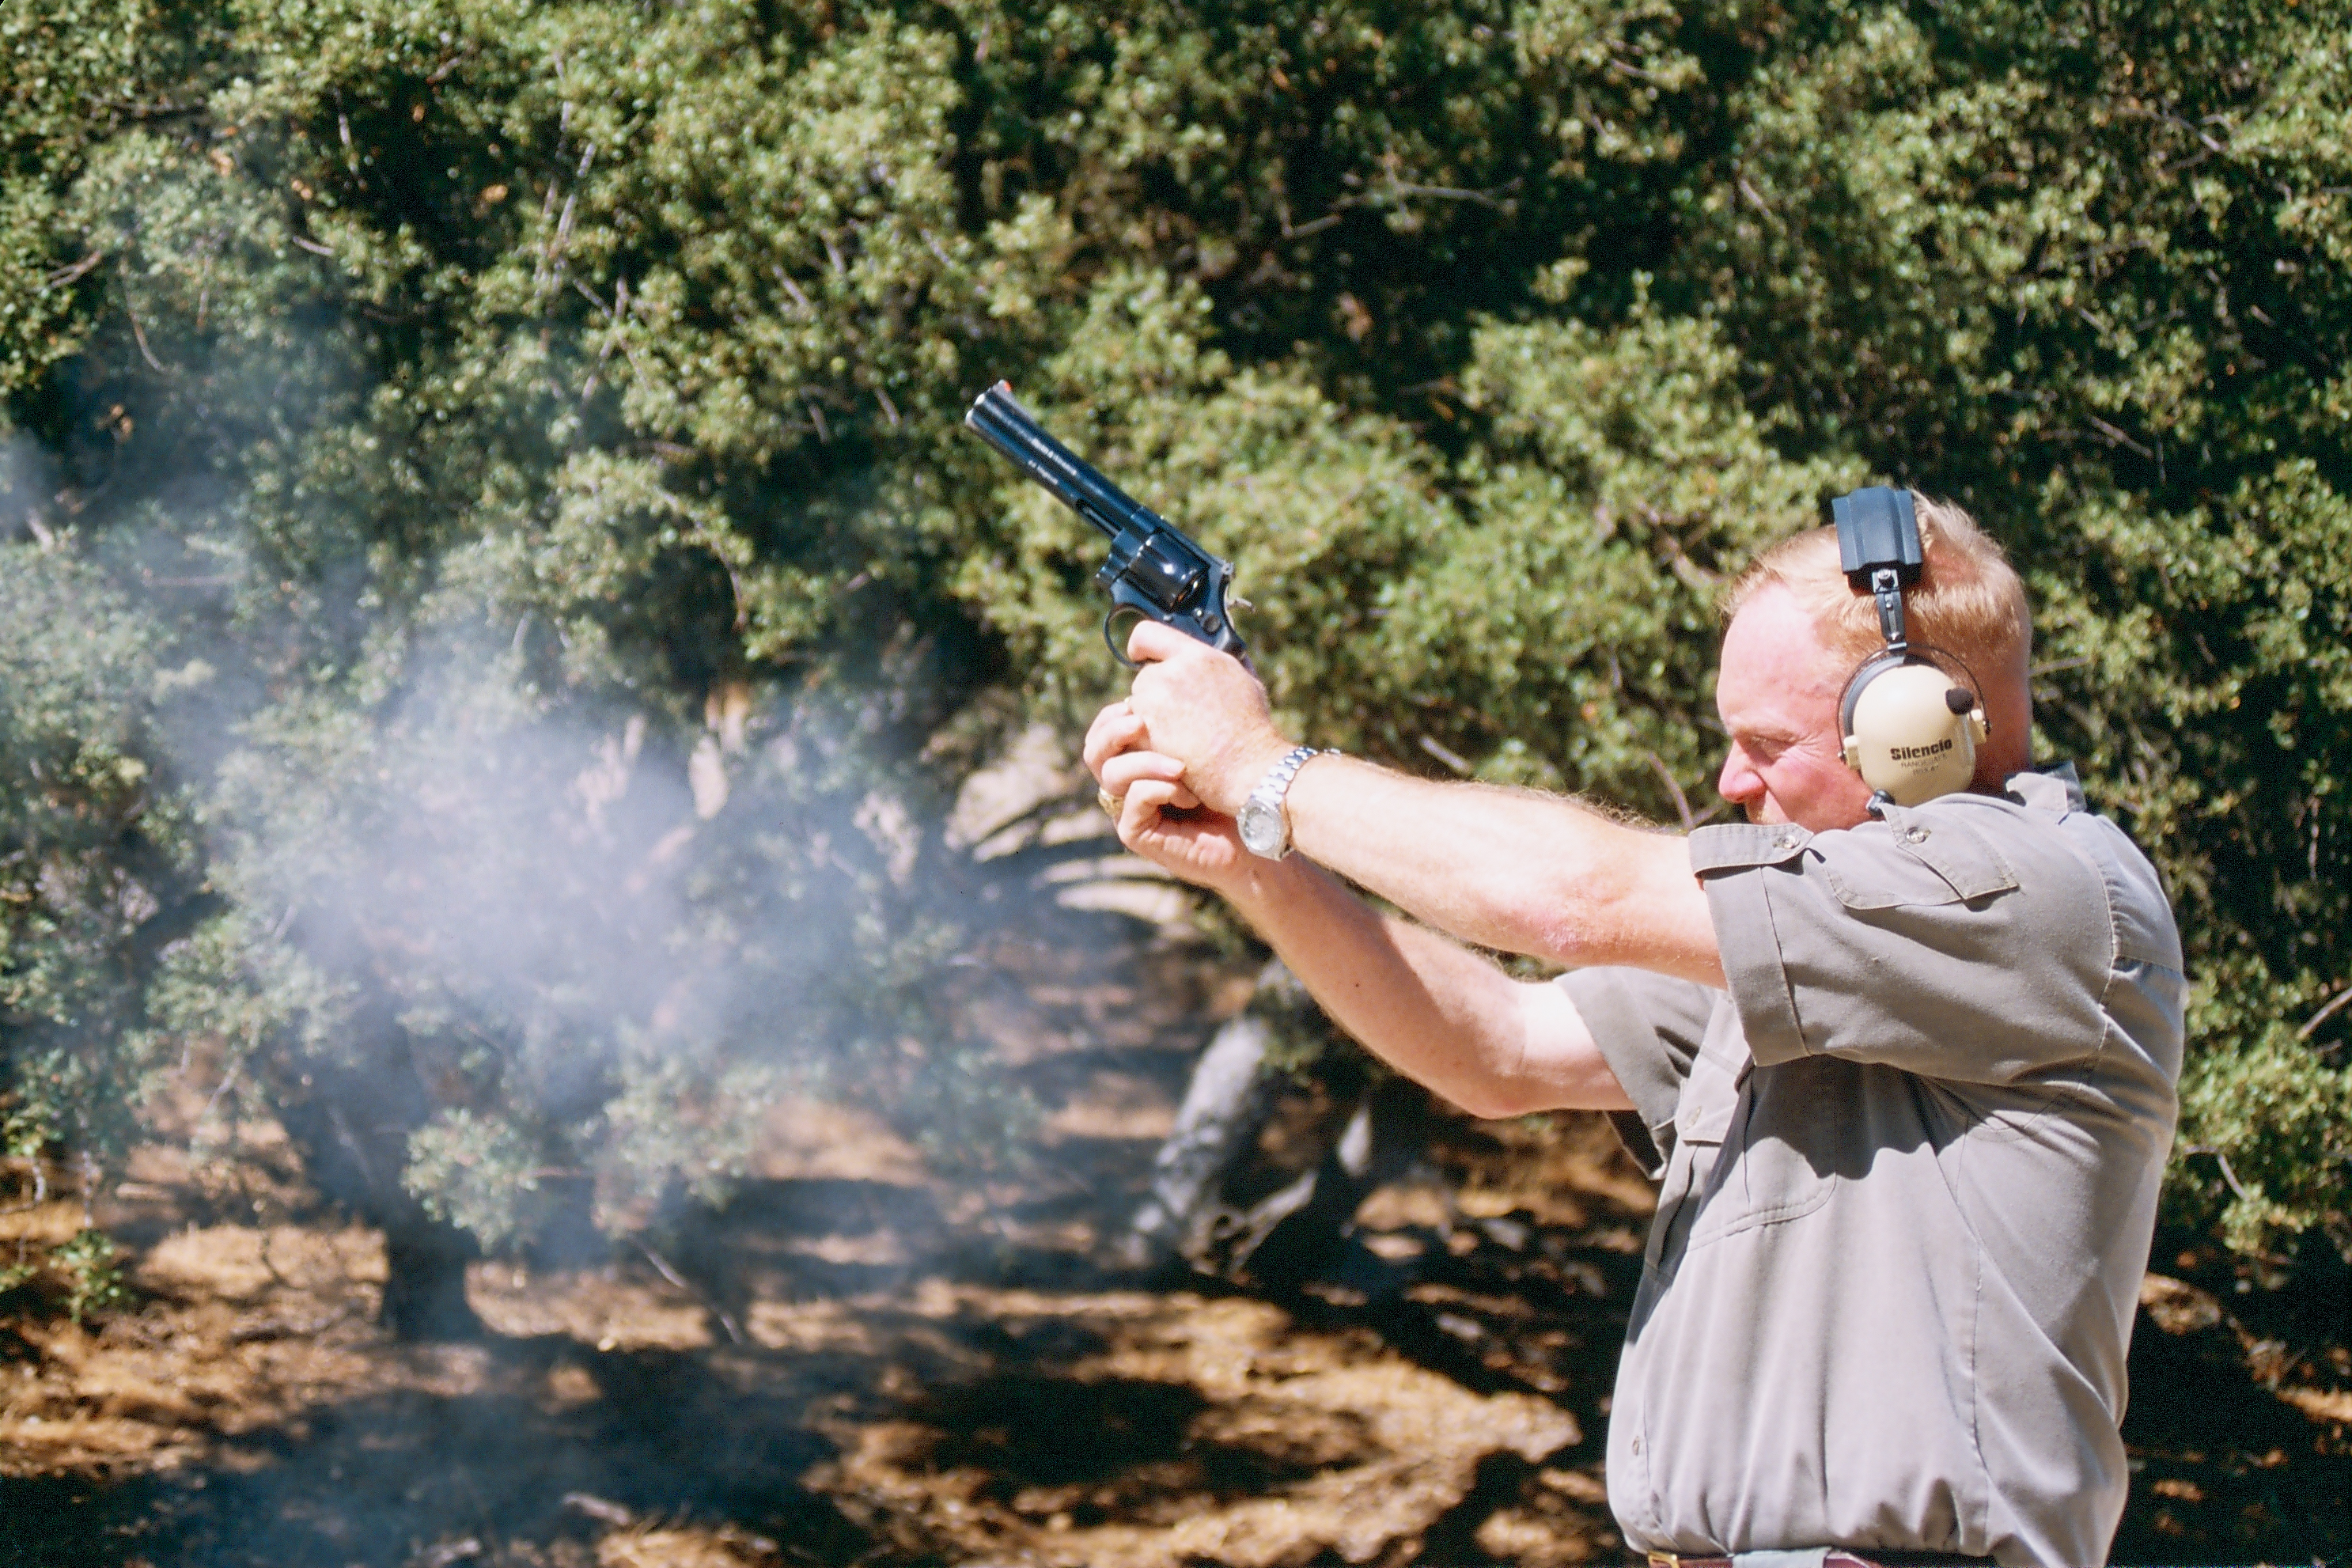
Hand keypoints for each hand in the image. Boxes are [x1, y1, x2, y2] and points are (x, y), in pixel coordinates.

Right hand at [1083, 699, 1256, 890]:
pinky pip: (1131, 802)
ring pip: (1110, 774)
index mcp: (1138, 755)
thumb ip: (1193, 703)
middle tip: (1141, 722)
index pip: (1104, 729)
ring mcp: (1129, 808)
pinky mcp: (1137, 833)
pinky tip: (1189, 794)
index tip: (1139, 698)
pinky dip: (1158, 790)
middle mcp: (1128, 782)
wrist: (1255, 827)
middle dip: (1112, 731)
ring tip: (1181, 766)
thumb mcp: (1213, 734)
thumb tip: (1184, 657)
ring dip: (1144, 762)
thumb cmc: (1238, 781)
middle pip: (1093, 751)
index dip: (1114, 713)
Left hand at [1122, 620, 1291, 814]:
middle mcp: (1172, 673)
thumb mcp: (1245, 682)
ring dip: (1151, 719)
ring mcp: (1155, 702)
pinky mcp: (1145, 731)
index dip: (1140, 646)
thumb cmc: (1252, 730)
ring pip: (1137, 705)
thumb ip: (1218, 664)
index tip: (1139, 656)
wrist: (1248, 768)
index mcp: (1197, 656)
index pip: (1148, 634)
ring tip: (1183, 738)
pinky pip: (1134, 732)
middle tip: (1182, 718)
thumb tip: (1208, 656)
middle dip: (1157, 694)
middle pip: (1146, 676)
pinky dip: (1148, 742)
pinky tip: (1173, 751)